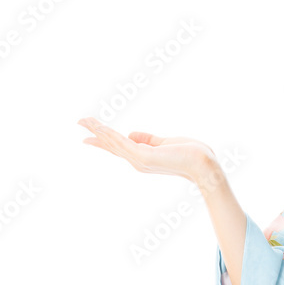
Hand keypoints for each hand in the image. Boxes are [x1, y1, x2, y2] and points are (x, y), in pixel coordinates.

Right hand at [77, 117, 219, 184]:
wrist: (205, 164)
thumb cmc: (191, 154)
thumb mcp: (166, 143)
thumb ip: (149, 139)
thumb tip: (131, 134)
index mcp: (142, 158)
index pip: (118, 147)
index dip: (102, 140)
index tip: (87, 135)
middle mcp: (138, 161)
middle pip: (111, 144)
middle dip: (95, 132)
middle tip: (79, 121)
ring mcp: (139, 160)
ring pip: (113, 142)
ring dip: (98, 130)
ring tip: (84, 120)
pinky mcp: (144, 157)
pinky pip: (122, 143)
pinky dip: (109, 134)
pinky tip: (100, 127)